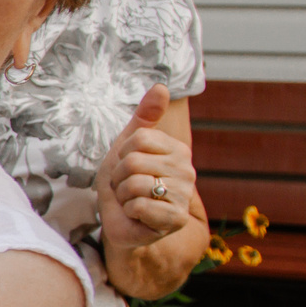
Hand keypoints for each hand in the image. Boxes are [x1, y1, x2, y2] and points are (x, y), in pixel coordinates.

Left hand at [96, 85, 198, 249]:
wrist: (123, 221)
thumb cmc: (125, 181)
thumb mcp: (128, 146)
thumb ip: (144, 117)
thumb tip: (161, 85)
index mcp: (177, 150)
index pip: (137, 140)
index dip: (121, 155)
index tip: (126, 167)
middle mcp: (187, 171)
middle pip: (132, 162)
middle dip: (119, 178)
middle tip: (126, 188)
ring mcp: (183, 196)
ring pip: (134, 184)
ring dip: (123, 196)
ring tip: (132, 201)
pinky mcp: (176, 219)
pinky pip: (139, 206)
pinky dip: (130, 212)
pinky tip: (138, 215)